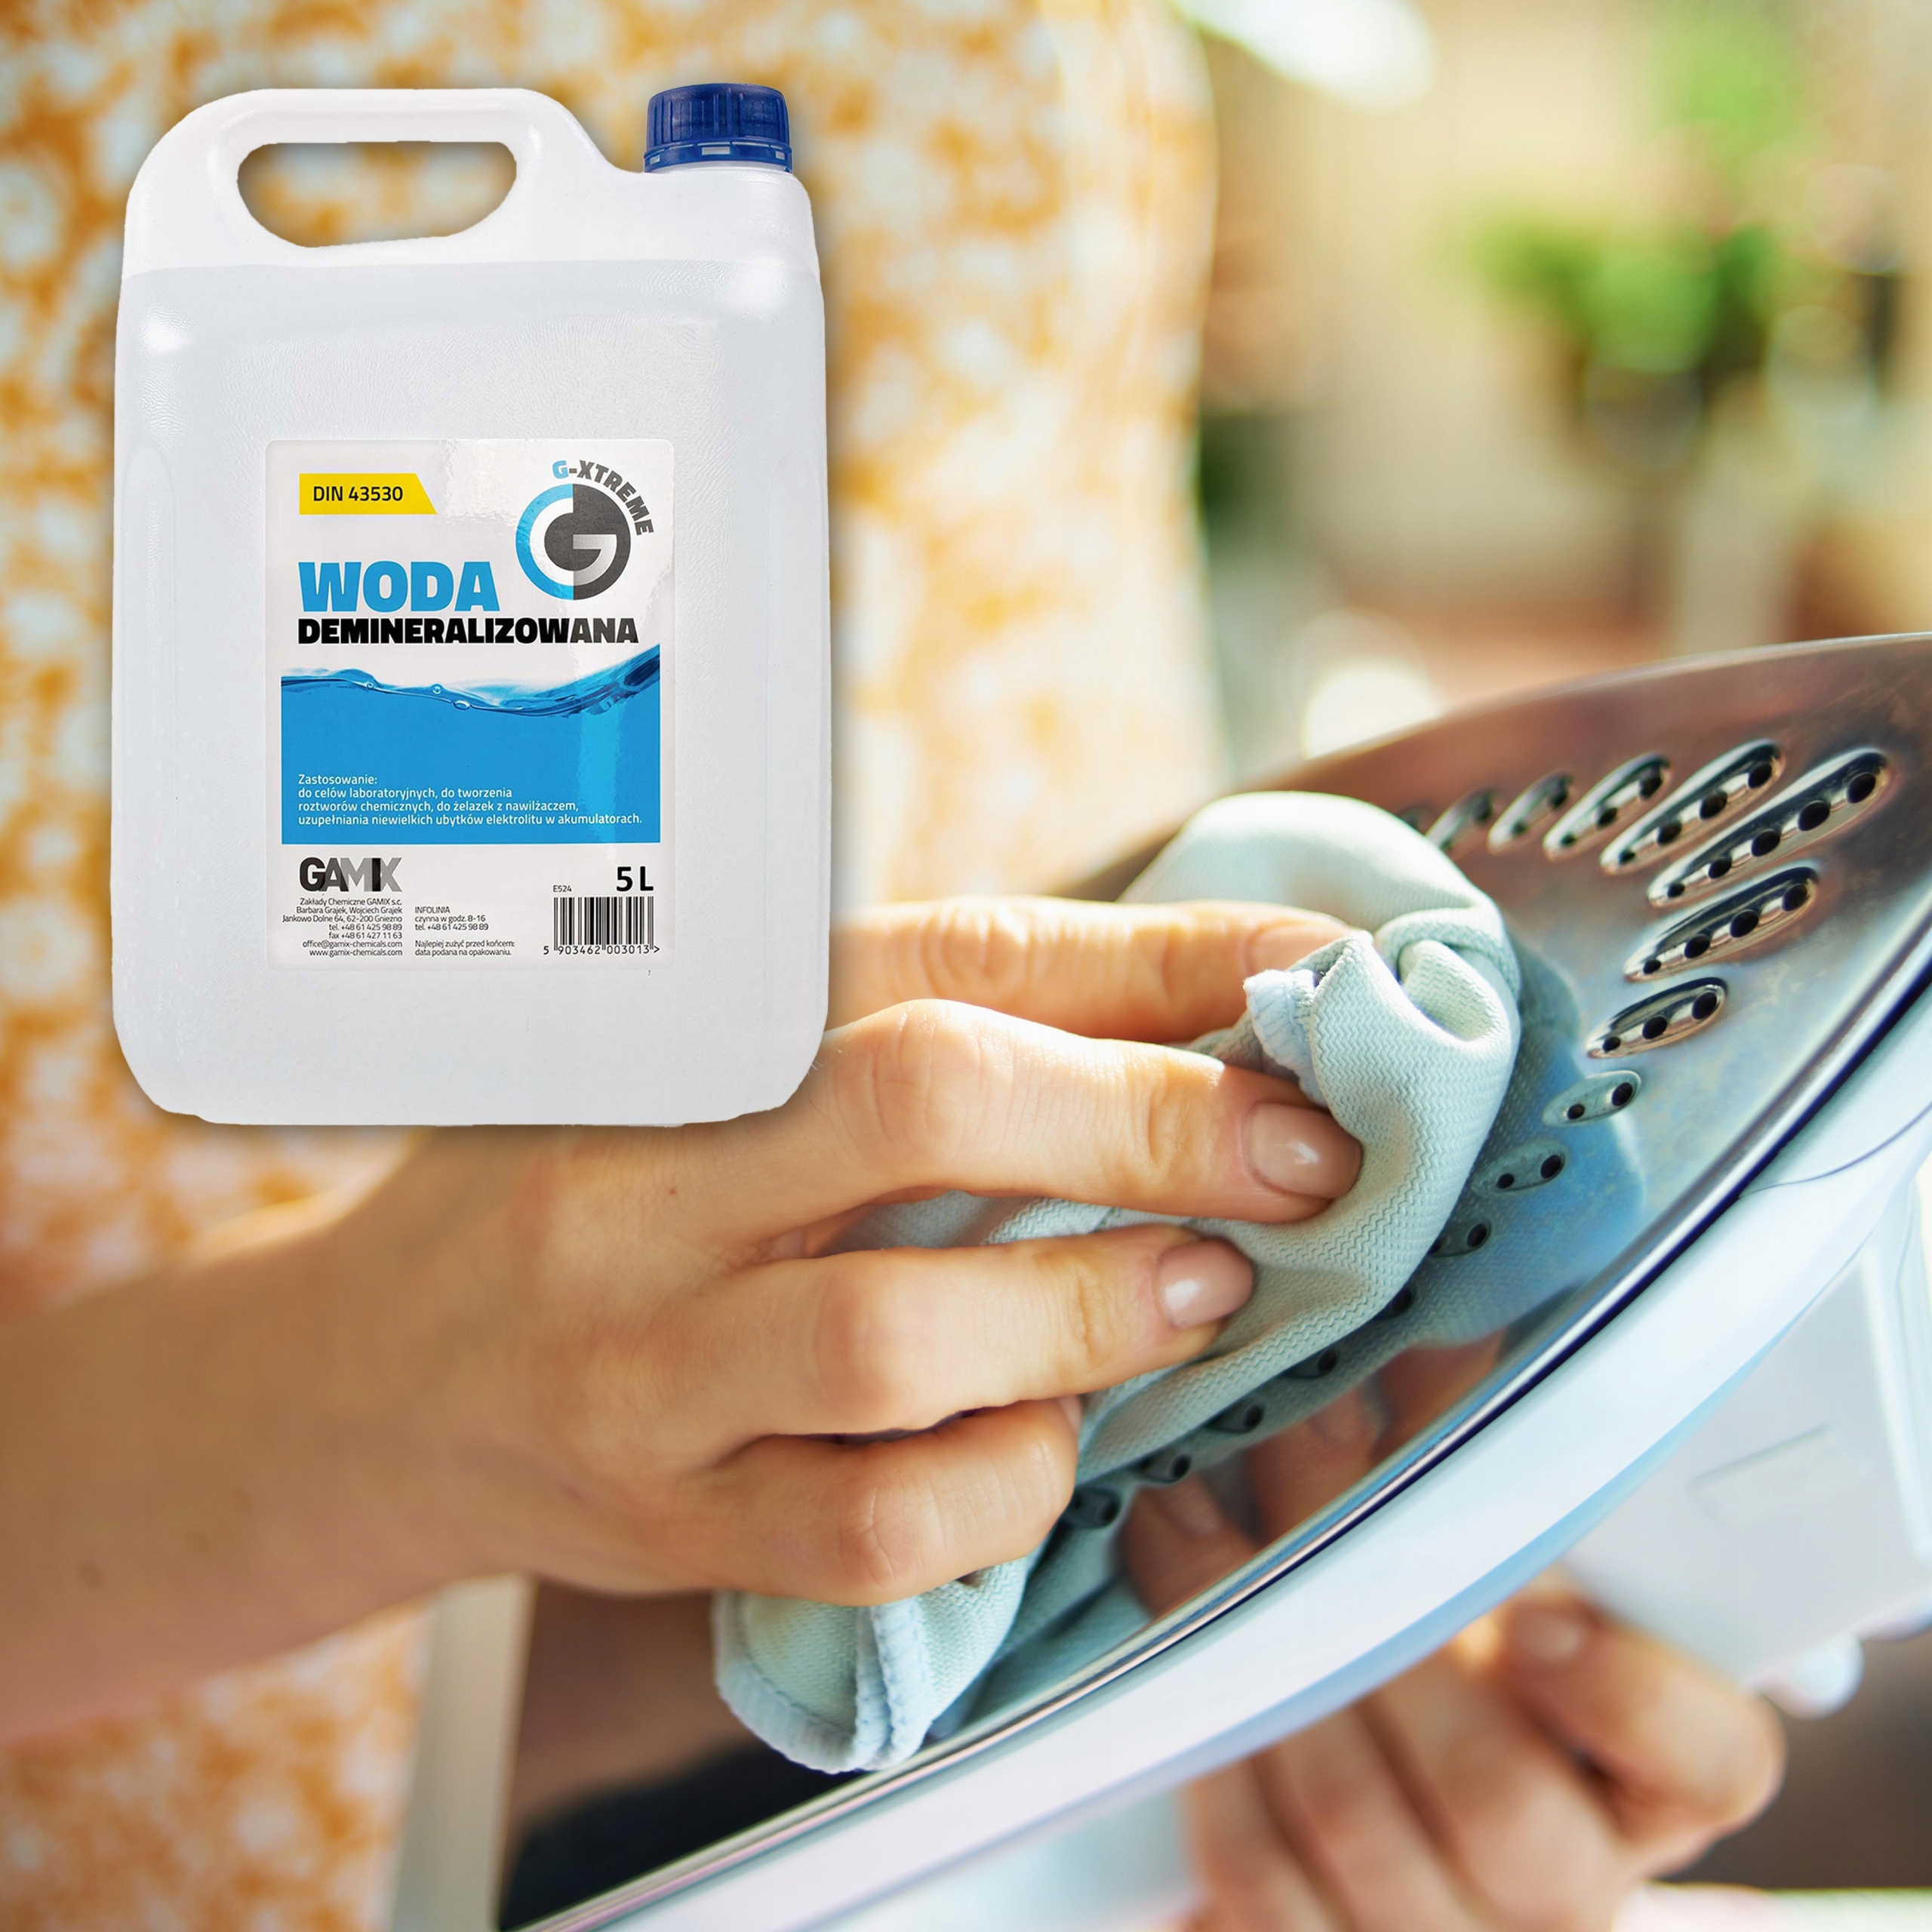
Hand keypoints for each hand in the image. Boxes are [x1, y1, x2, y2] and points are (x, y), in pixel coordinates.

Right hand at [0, 896, 1353, 1739]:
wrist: (376, 1381)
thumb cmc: (596, 1188)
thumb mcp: (721, 1069)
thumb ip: (923, 1032)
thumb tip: (1206, 1008)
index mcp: (684, 1027)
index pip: (947, 952)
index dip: (1160, 955)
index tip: (1321, 969)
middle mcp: (651, 1175)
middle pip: (926, 1100)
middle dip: (1156, 1119)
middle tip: (1308, 1153)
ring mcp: (644, 1359)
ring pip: (897, 1332)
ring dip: (1096, 1310)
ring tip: (1207, 1292)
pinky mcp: (660, 1518)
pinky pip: (867, 1526)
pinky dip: (1004, 1487)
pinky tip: (1050, 1442)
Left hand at [1124, 1440, 1784, 1930]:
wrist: (1385, 1786)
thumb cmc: (1464, 1636)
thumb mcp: (1501, 1556)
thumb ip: (1490, 1456)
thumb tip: (1434, 1326)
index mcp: (1650, 1782)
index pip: (1710, 1766)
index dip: (1634, 1699)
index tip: (1537, 1617)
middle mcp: (1565, 1882)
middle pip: (1501, 1806)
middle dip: (1383, 1622)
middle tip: (1301, 1453)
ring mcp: (1438, 1930)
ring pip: (1356, 1831)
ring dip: (1261, 1655)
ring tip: (1189, 1509)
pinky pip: (1256, 1870)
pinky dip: (1202, 1737)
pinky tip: (1162, 1626)